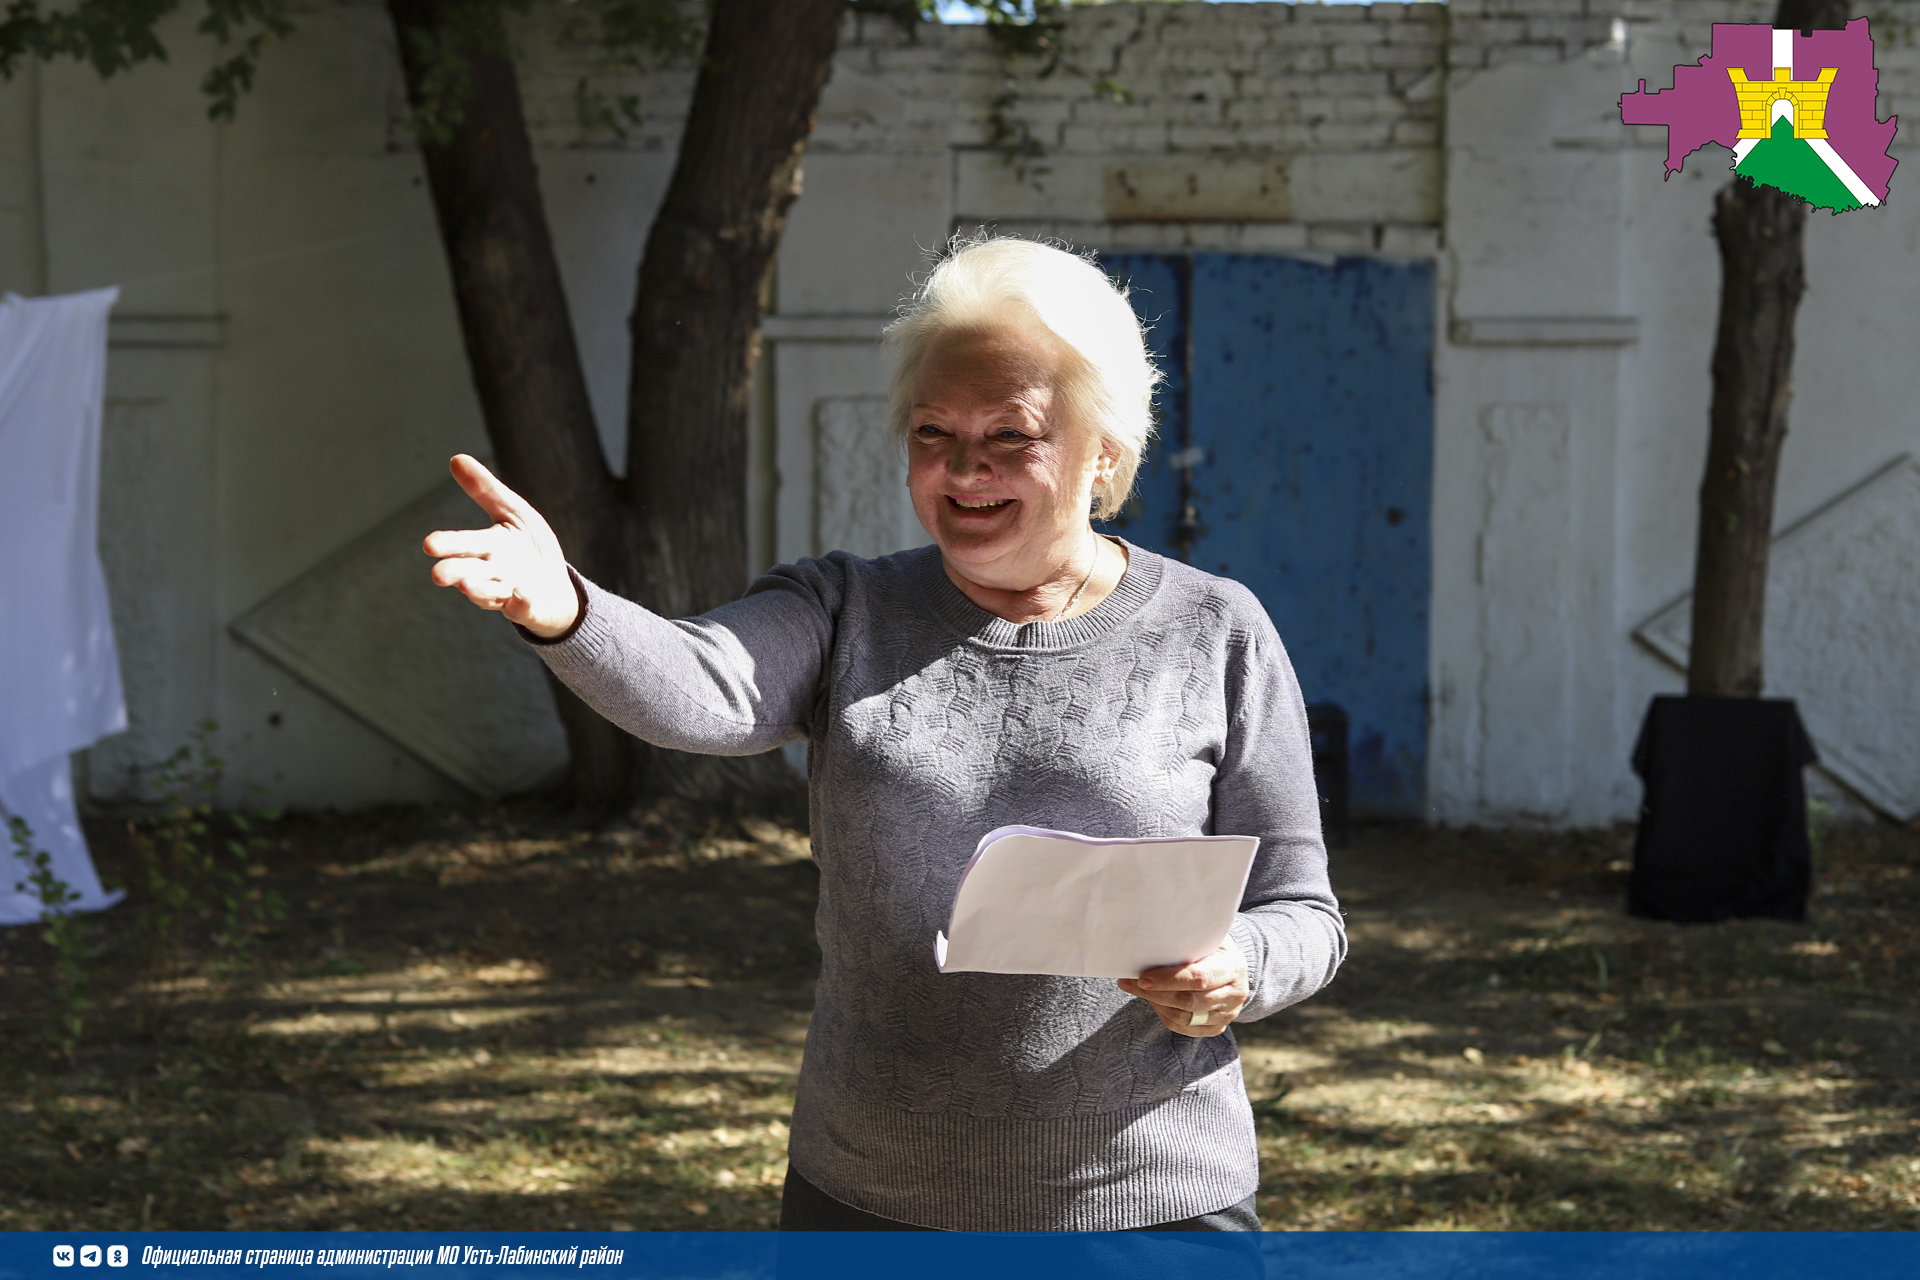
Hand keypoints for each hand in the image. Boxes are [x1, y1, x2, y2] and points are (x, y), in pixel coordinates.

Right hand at [423, 455, 579, 637]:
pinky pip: (525, 608)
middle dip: (455, 572)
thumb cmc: (529, 548)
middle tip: (438, 575)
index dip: (449, 544)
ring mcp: (511, 592)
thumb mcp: (513, 513)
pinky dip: (522, 604)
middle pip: (471, 571)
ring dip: (479, 590)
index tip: (429, 545)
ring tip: (466, 587)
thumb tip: (455, 458)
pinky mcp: (531, 609)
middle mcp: (494, 572)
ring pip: (491, 593)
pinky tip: (520, 596)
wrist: (556, 589)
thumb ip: (486, 490)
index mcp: (488, 546)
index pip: (465, 543)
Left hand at [1117, 940, 1248, 1038]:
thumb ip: (1185, 940)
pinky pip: (1185, 1028)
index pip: (1199, 978)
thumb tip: (1148, 941)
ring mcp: (1228, 1014)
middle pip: (1190, 1001)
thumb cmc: (1213, 947)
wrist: (1233, 966)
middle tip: (1132, 983)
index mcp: (1232, 967)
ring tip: (1139, 989)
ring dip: (1157, 1004)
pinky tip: (1154, 1001)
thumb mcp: (1206, 937)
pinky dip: (1165, 1015)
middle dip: (1156, 993)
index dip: (1168, 980)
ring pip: (1185, 1018)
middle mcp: (1234, 994)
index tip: (1143, 978)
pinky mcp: (1217, 1027)